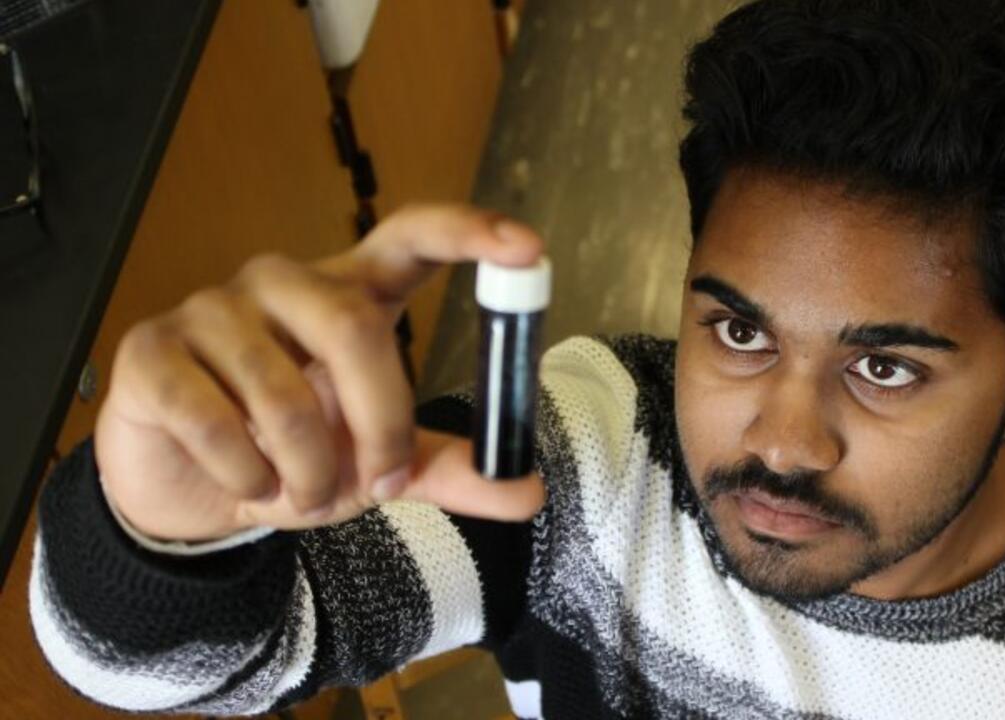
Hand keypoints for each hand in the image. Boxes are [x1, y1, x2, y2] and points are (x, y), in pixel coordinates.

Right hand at [93, 205, 546, 541]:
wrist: (190, 489)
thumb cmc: (292, 455)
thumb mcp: (376, 465)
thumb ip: (445, 470)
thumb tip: (527, 491)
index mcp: (350, 295)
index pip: (411, 238)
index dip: (468, 233)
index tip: (527, 246)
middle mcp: (283, 284)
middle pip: (355, 328)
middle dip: (379, 424)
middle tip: (378, 485)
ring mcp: (212, 309)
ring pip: (283, 393)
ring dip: (307, 471)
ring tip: (302, 493)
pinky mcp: (151, 350)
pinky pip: (213, 422)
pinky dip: (244, 476)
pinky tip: (244, 482)